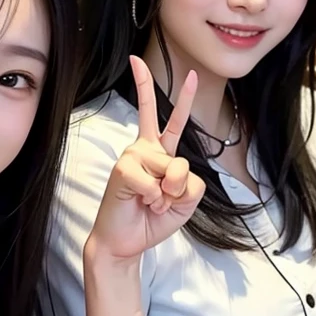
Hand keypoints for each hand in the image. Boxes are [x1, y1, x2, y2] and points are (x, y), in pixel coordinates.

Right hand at [86, 56, 205, 262]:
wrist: (127, 241)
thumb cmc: (153, 218)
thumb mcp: (186, 202)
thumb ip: (191, 183)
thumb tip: (171, 173)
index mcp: (161, 152)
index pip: (173, 121)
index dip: (182, 97)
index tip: (189, 74)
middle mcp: (146, 148)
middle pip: (166, 123)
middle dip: (154, 103)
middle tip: (140, 92)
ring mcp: (134, 155)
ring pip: (175, 168)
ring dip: (169, 195)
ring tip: (152, 203)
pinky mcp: (124, 168)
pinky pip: (156, 183)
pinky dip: (154, 200)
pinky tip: (142, 203)